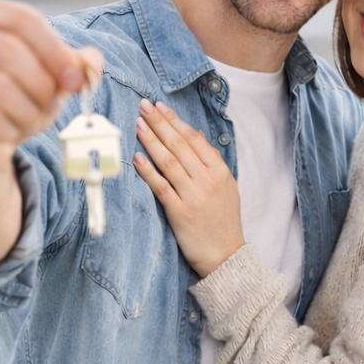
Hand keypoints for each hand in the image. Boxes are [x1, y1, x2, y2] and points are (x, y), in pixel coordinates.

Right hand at [0, 0, 101, 273]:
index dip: (54, 49)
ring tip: (34, 119)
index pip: (21, 18)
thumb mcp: (49, 74)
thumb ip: (74, 62)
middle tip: (53, 102)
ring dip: (28, 110)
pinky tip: (13, 132)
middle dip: (41, 82)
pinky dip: (12, 130)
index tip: (74, 78)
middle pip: (6, 49)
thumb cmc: (16, 95)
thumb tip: (90, 61)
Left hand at [131, 99, 243, 277]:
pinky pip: (161, 187)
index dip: (175, 121)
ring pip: (168, 161)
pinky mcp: (180, 212)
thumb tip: (195, 135)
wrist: (226, 256)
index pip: (194, 139)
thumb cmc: (224, 221)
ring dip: (151, 140)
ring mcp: (193, 196)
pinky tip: (137, 157)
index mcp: (220, 171)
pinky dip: (148, 171)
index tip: (160, 107)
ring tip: (137, 124)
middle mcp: (207, 180)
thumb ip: (211, 162)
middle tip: (143, 106)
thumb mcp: (226, 187)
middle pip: (179, 145)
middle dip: (159, 123)